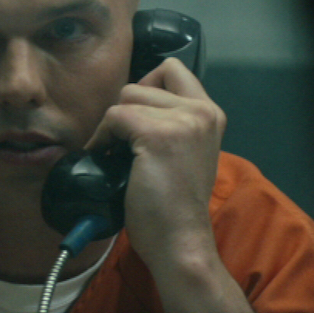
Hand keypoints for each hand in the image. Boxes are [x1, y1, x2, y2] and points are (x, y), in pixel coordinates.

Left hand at [84, 57, 225, 272]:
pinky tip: (107, 159)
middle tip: (125, 143)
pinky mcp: (157, 135)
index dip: (146, 87)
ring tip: (118, 154)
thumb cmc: (176, 207)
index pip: (172, 70)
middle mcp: (202, 112)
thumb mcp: (187, 153)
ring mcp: (182, 122)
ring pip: (127, 97)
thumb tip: (133, 105)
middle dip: (127, 110)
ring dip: (114, 125)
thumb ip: (174, 124)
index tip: (138, 119)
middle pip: (143, 82)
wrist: (180, 241)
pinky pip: (114, 117)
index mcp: (211, 114)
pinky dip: (102, 138)